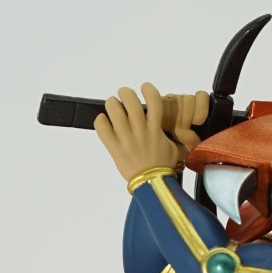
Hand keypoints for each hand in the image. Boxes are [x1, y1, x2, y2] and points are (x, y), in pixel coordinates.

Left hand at [94, 84, 209, 184]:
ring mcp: (127, 139)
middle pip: (131, 102)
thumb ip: (163, 133)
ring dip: (112, 103)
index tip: (144, 87)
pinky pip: (103, 129)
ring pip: (115, 111)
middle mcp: (141, 131)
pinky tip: (103, 120)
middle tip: (123, 95)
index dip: (148, 90)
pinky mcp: (115, 148)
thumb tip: (158, 125)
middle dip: (125, 93)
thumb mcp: (171, 147)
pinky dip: (100, 121)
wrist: (153, 185)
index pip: (153, 102)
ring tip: (113, 104)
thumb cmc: (163, 167)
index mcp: (155, 130)